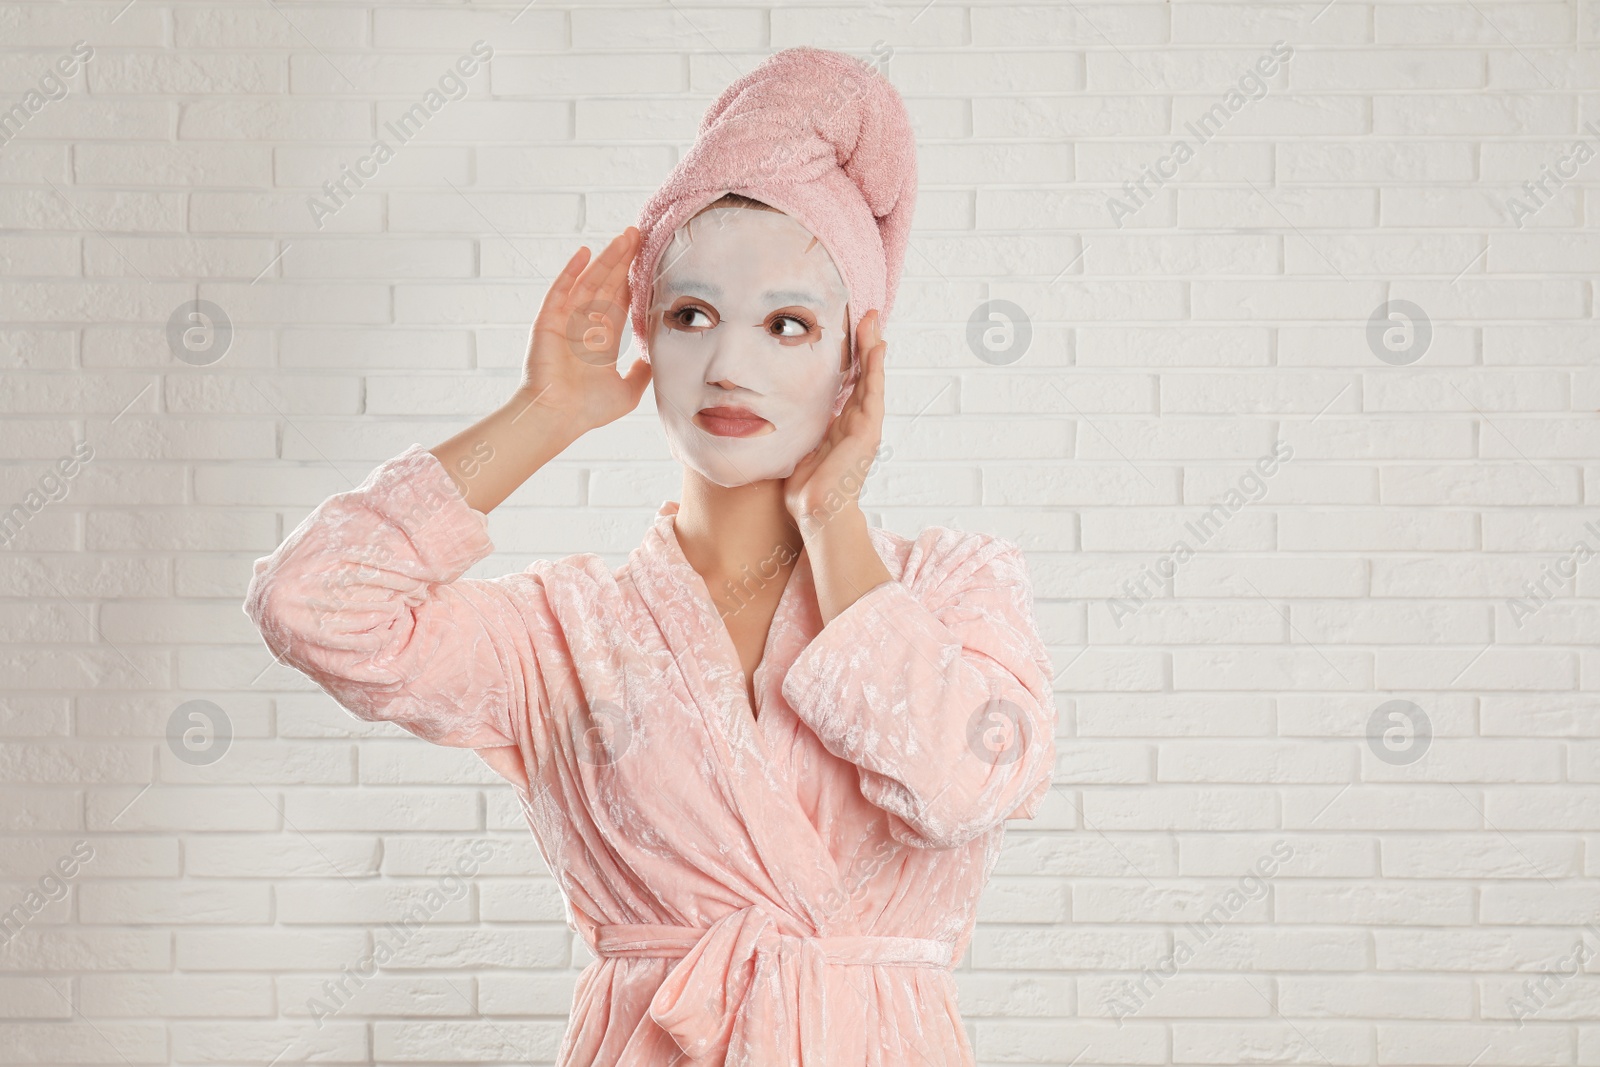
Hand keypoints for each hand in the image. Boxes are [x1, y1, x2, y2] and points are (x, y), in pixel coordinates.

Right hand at [516, 227, 650, 437]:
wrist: (557, 418)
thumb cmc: (587, 410)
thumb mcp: (628, 391)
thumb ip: (643, 372)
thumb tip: (658, 358)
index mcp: (602, 342)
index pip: (620, 303)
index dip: (633, 281)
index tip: (648, 261)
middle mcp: (584, 327)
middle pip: (607, 285)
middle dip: (623, 261)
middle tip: (639, 235)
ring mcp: (565, 322)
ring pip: (589, 282)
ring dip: (606, 259)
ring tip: (625, 237)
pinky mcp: (548, 321)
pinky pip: (560, 290)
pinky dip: (571, 272)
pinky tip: (586, 253)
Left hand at [784, 309, 885, 532]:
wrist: (816, 512)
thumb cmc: (805, 488)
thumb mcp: (801, 447)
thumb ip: (801, 429)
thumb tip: (780, 414)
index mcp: (842, 426)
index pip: (850, 384)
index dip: (853, 358)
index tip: (851, 332)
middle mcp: (857, 423)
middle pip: (864, 376)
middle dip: (867, 345)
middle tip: (870, 315)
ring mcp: (865, 427)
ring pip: (871, 380)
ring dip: (873, 350)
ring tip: (875, 323)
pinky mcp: (867, 432)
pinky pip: (872, 394)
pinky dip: (875, 371)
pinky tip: (877, 349)